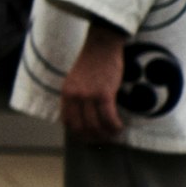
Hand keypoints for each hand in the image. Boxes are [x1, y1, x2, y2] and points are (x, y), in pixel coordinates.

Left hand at [61, 20, 132, 145]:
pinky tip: (119, 127)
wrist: (101, 46)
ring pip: (95, 124)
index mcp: (65, 93)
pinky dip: (114, 125)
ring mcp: (88, 95)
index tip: (87, 137)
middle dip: (92, 137)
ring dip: (105, 134)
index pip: (67, 121)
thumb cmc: (92, 62)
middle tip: (103, 140)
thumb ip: (76, 95)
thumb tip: (83, 113)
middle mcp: (74, 96)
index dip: (77, 133)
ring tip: (114, 135)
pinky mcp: (104, 93)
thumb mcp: (75, 80)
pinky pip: (108, 117)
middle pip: (81, 126)